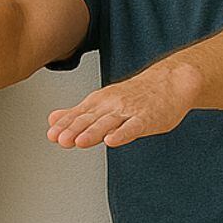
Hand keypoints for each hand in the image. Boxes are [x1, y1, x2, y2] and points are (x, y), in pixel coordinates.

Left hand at [46, 63, 200, 148]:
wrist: (171, 81)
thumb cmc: (137, 95)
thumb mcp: (103, 101)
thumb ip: (78, 113)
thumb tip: (52, 119)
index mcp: (100, 102)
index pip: (78, 115)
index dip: (65, 125)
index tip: (51, 135)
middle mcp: (111, 105)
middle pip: (90, 119)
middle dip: (74, 129)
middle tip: (60, 139)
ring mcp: (129, 111)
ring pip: (108, 123)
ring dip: (93, 132)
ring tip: (79, 142)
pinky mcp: (147, 119)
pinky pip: (133, 128)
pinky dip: (122, 134)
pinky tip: (112, 141)